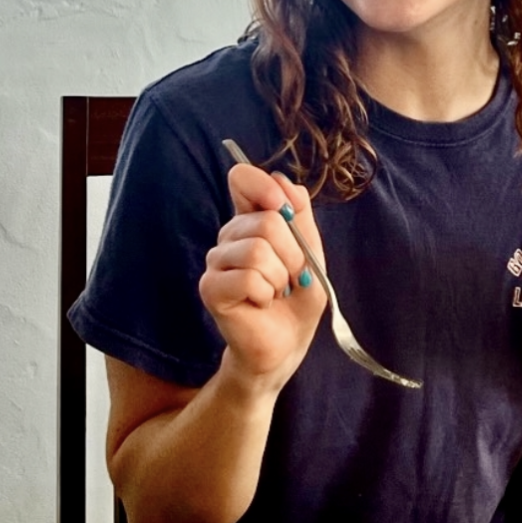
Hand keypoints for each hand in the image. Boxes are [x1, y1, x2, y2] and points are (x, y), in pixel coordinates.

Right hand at [199, 163, 328, 390]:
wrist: (287, 343)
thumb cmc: (297, 298)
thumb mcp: (311, 251)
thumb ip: (300, 215)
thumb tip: (284, 182)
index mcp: (250, 220)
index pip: (242, 178)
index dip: (264, 186)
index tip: (282, 207)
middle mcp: (228, 236)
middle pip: (266, 222)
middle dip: (293, 253)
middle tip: (291, 277)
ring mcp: (216, 262)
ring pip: (257, 251)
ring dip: (280, 277)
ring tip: (276, 292)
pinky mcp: (211, 288)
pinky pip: (246, 278)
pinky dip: (265, 294)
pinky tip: (261, 303)